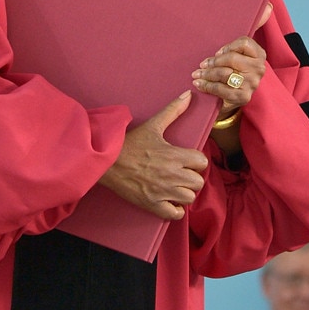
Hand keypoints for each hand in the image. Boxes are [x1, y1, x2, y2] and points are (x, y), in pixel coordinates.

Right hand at [98, 90, 207, 219]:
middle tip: (181, 174)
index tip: (187, 161)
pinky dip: (174, 210)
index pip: (202, 162)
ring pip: (189, 198)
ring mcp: (163, 192)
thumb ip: (173, 111)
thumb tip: (188, 95)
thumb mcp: (152, 125)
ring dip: (184, 193)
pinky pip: (175, 214)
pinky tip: (168, 200)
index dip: (196, 161)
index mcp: (175, 155)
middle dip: (192, 178)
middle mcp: (172, 175)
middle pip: (198, 182)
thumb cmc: (129, 144)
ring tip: (174, 187)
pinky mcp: (153, 204)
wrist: (106, 161)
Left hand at [191, 2, 271, 118]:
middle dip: (213, 62)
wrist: (231, 96)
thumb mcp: (238, 49)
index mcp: (260, 54)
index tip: (217, 52)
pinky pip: (222, 89)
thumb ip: (253, 26)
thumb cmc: (232, 68)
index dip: (228, 47)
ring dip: (207, 74)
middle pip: (233, 59)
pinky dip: (208, 86)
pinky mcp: (244, 97)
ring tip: (196, 74)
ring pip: (226, 74)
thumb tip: (269, 6)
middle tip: (201, 65)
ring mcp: (253, 84)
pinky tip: (199, 84)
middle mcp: (260, 69)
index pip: (245, 43)